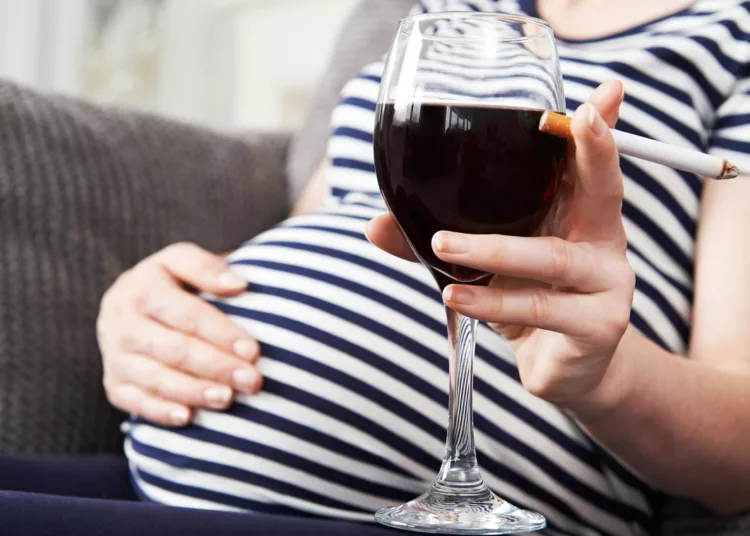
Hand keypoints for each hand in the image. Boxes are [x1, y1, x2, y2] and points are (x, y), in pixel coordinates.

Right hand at [97, 243, 261, 425]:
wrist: (127, 304)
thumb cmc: (171, 283)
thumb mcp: (182, 262)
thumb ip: (207, 268)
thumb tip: (240, 284)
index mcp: (141, 287)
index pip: (187, 314)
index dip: (221, 333)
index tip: (253, 350)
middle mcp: (122, 321)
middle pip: (174, 349)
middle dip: (217, 366)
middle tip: (252, 380)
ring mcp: (114, 355)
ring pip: (156, 378)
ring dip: (194, 391)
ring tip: (228, 398)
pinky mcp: (113, 382)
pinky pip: (134, 401)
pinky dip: (160, 411)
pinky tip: (188, 417)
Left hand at [367, 81, 633, 411]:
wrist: (562, 369)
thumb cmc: (527, 299)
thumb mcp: (488, 266)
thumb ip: (441, 241)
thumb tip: (375, 226)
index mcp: (580, 215)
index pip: (591, 164)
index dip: (598, 131)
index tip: (602, 93)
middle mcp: (603, 243)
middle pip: (604, 190)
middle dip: (592, 152)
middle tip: (575, 118)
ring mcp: (608, 285)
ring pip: (552, 258)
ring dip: (494, 251)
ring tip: (441, 246)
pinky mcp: (597, 327)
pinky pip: (541, 309)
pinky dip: (494, 304)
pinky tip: (456, 299)